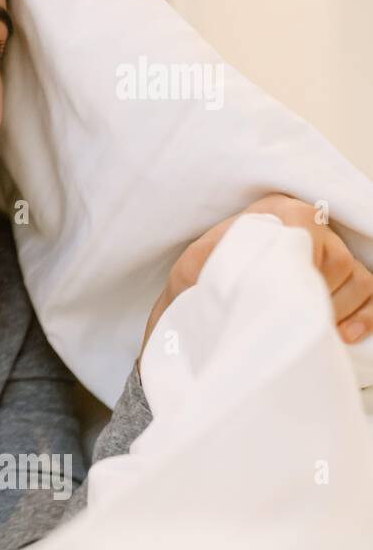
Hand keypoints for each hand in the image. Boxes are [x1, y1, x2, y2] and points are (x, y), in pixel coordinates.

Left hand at [142, 193, 372, 353]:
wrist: (199, 299)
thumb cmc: (200, 278)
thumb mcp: (194, 264)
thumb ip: (213, 258)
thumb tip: (238, 268)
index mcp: (277, 214)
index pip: (308, 230)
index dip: (298, 266)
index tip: (276, 294)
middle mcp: (313, 229)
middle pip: (339, 261)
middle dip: (314, 297)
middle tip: (284, 319)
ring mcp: (335, 254)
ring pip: (359, 280)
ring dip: (335, 310)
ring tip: (303, 329)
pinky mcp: (346, 281)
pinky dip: (365, 316)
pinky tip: (343, 336)